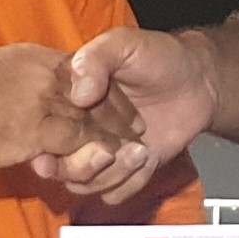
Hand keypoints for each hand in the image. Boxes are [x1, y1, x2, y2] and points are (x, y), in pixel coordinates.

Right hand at [0, 44, 135, 175]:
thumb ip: (18, 82)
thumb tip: (25, 96)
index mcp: (34, 57)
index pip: (83, 71)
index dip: (104, 92)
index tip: (119, 108)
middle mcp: (45, 75)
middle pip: (97, 95)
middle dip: (119, 116)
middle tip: (137, 133)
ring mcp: (43, 102)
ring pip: (94, 120)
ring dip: (115, 138)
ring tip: (132, 152)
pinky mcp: (38, 131)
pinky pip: (80, 143)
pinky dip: (98, 155)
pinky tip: (107, 165)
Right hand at [46, 27, 214, 202]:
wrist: (196, 81)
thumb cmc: (157, 57)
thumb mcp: (124, 44)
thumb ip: (96, 59)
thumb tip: (79, 95)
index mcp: (65, 101)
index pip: (41, 133)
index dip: (42, 149)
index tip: (48, 160)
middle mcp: (77, 131)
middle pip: (60, 168)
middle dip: (81, 166)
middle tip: (109, 151)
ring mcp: (100, 154)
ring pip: (86, 186)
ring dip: (111, 174)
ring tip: (140, 150)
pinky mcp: (124, 171)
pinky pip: (115, 193)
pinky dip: (130, 182)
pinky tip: (148, 158)